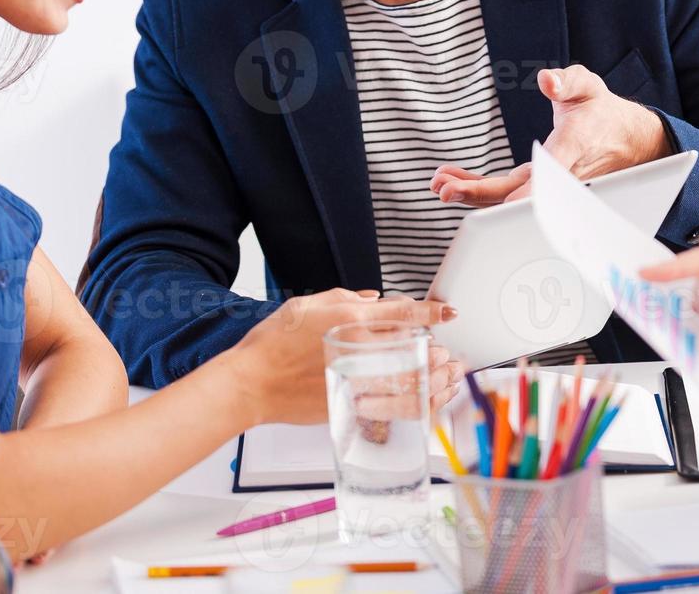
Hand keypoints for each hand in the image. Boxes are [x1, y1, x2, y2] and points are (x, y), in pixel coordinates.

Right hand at [228, 289, 458, 425]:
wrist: (251, 383)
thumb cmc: (273, 343)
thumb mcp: (307, 305)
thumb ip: (345, 297)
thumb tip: (372, 299)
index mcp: (351, 319)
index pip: (403, 312)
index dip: (431, 311)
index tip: (447, 311)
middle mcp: (359, 347)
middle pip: (412, 344)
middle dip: (431, 345)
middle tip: (439, 347)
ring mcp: (357, 377)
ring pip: (407, 375)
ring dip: (426, 372)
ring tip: (436, 372)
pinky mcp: (350, 401)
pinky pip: (390, 400)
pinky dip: (407, 397)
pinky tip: (414, 395)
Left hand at [429, 65, 669, 205]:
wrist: (626, 139)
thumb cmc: (602, 111)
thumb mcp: (588, 86)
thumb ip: (567, 82)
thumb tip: (547, 81)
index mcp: (573, 145)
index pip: (551, 172)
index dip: (530, 191)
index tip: (506, 202)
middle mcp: (560, 172)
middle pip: (519, 192)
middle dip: (480, 193)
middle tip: (446, 189)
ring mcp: (548, 184)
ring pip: (508, 196)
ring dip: (472, 192)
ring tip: (440, 183)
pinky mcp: (539, 184)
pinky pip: (507, 191)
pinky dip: (479, 188)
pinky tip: (454, 180)